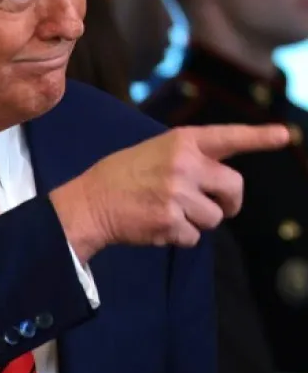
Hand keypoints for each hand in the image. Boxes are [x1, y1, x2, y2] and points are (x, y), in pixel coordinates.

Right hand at [50, 124, 289, 260]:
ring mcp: (177, 193)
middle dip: (229, 201)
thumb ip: (189, 159)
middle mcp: (183, 165)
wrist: (87, 203)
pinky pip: (194, 236)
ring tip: (167, 212)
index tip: (284, 136)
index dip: (258, 137)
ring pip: (215, 218)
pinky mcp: (170, 221)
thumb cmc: (121, 177)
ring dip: (197, 221)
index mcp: (180, 142)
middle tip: (213, 205)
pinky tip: (157, 225)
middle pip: (234, 187)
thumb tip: (223, 182)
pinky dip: (180, 236)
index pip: (227, 137)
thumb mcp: (154, 152)